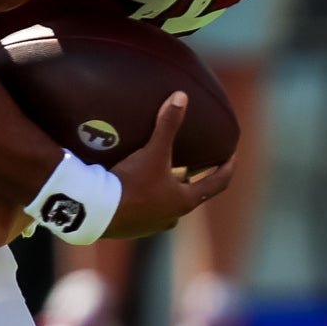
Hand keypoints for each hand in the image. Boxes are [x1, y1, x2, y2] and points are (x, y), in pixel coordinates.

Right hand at [102, 92, 233, 238]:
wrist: (96, 212)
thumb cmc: (132, 183)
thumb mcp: (152, 152)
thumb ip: (167, 124)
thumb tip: (181, 96)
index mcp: (185, 200)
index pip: (218, 183)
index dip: (226, 167)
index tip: (230, 156)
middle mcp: (172, 216)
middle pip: (190, 195)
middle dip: (189, 179)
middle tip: (188, 163)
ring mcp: (152, 225)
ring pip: (166, 205)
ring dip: (165, 191)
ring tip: (158, 174)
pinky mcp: (131, 228)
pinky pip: (144, 211)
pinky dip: (144, 199)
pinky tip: (131, 188)